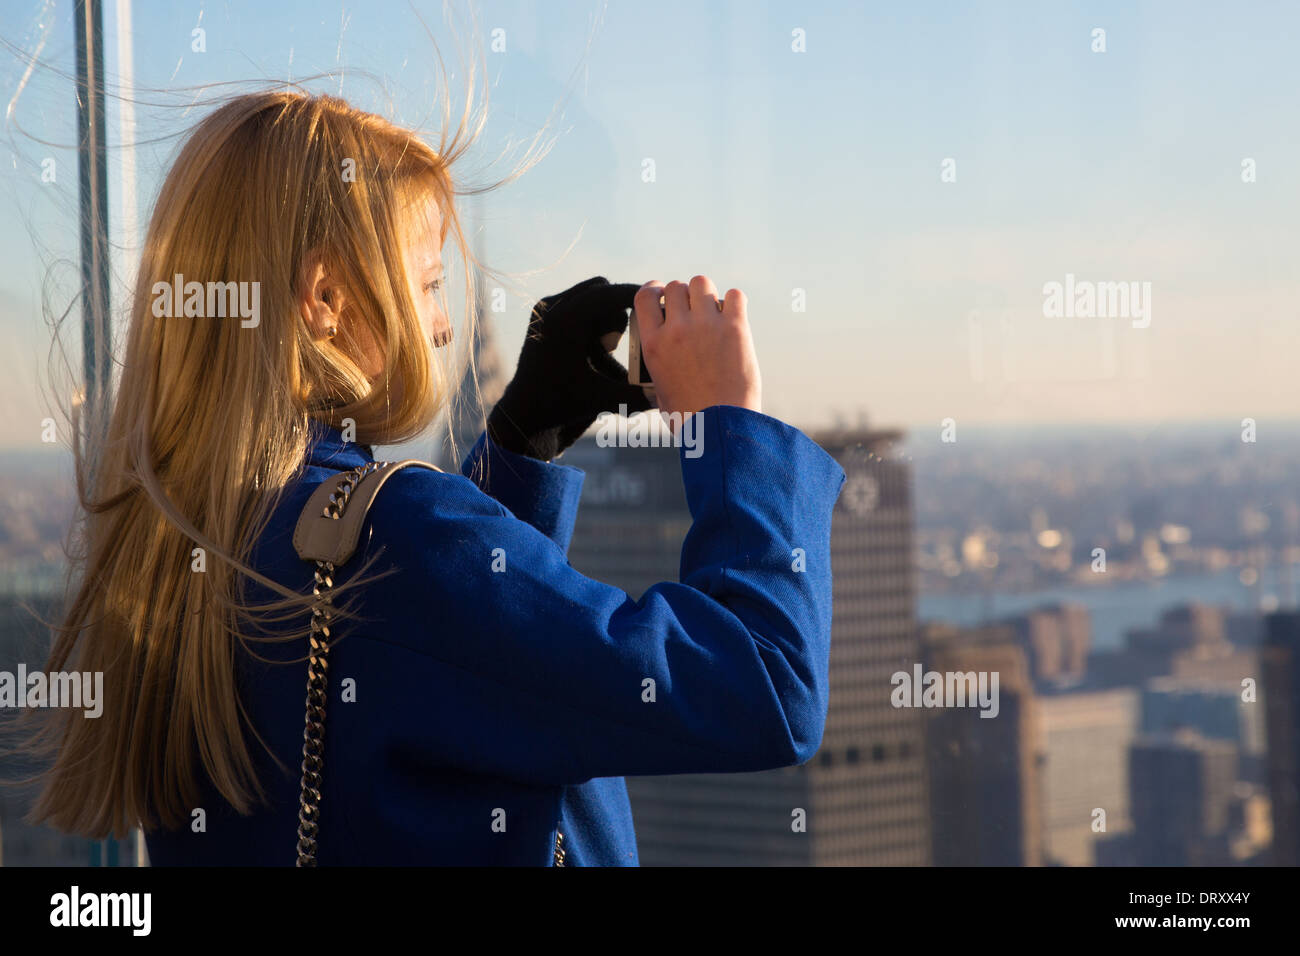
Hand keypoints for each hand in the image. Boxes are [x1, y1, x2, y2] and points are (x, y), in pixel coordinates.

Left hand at [487, 276, 653, 460]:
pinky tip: (596, 349)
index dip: (638, 296)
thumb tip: (673, 389)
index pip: (609, 293)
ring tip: (606, 349)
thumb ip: (638, 393)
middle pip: (602, 290)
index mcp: (563, 322)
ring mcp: (546, 312)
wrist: (523, 418)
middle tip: (629, 338)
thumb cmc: (561, 409)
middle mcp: (551, 309)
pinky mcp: (545, 319)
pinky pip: (579, 306)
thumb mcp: (602, 399)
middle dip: (620, 311)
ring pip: (591, 297)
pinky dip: (594, 322)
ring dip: (606, 318)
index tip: (661, 302)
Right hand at [633, 277, 760, 423]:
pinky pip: (734, 295)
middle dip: (683, 295)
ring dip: (706, 294)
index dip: (654, 289)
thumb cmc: (690, 417)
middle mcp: (677, 330)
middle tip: (693, 310)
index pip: (645, 297)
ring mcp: (706, 326)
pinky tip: (734, 315)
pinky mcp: (735, 328)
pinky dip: (734, 302)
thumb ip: (658, 366)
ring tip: (713, 311)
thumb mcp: (659, 390)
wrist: (722, 427)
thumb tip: (663, 360)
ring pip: (702, 283)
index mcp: (653, 344)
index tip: (661, 293)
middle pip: (676, 287)